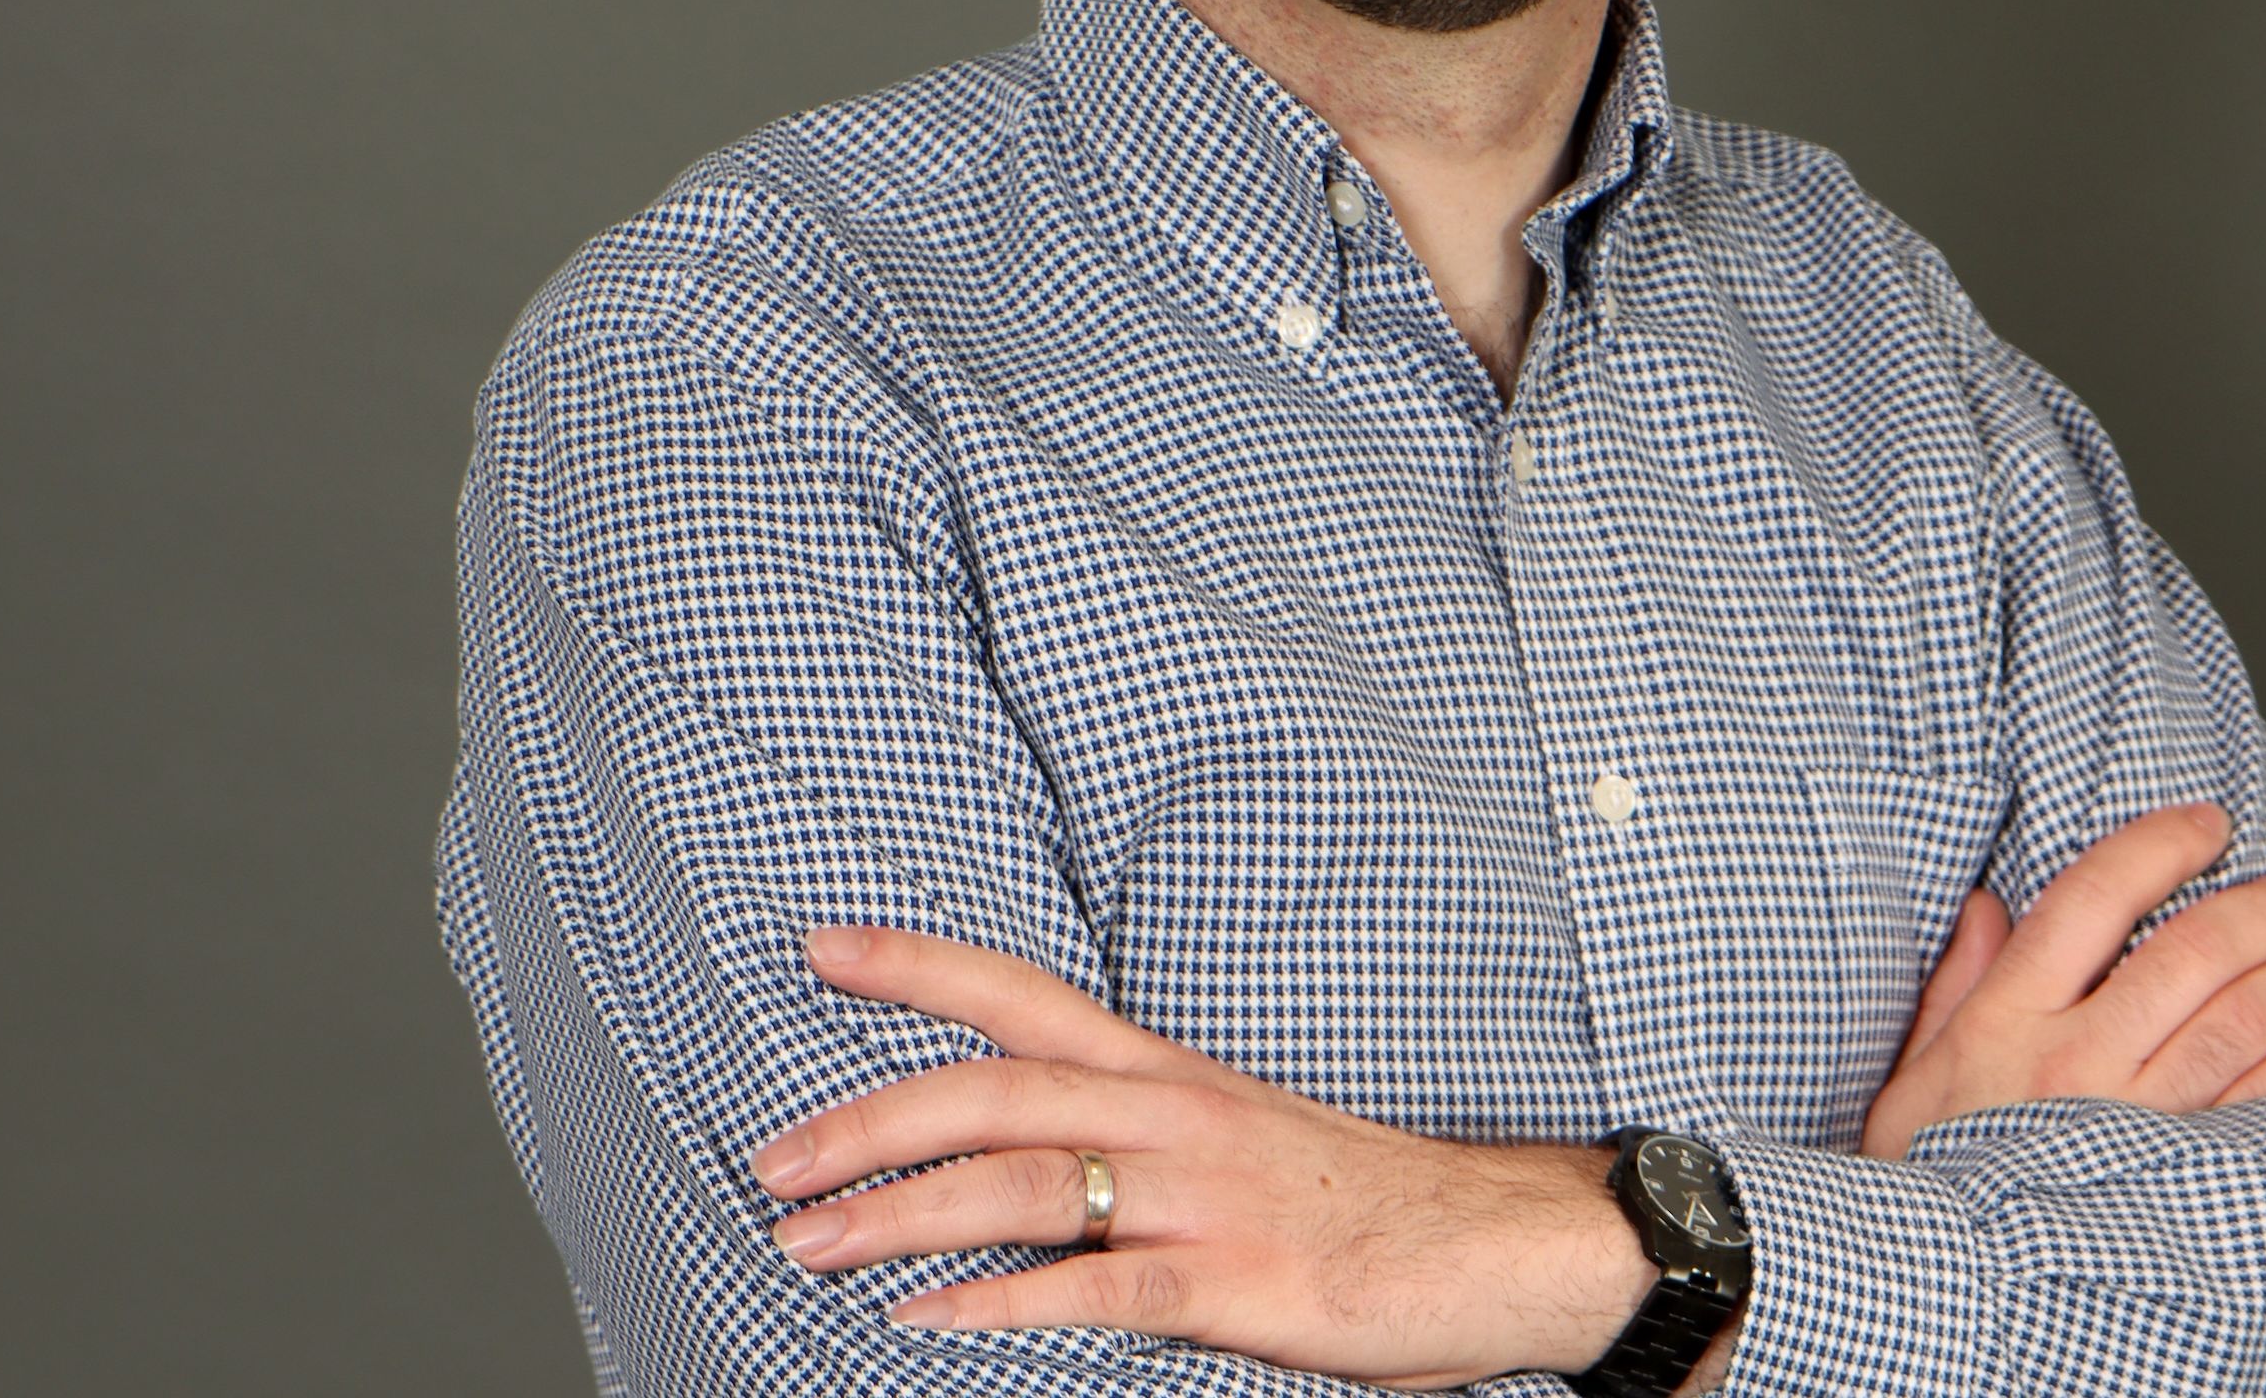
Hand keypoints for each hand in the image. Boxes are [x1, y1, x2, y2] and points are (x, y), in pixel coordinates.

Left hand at [751, 925, 1658, 1387]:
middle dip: (868, 1117)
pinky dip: (994, 1303)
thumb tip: (1029, 1185)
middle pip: (993, 1088)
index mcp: (1169, 1073)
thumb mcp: (1235, 1147)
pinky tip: (921, 1321)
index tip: (821, 944)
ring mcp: (1199, 1197)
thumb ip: (1136, 1151)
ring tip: (804, 1240)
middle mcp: (1173, 1114)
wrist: (1497, 1244)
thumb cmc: (1360, 1201)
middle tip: (768, 1156)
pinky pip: (1090, 1289)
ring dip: (898, 1212)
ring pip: (1021, 1180)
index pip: (1021, 996)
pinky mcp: (1228, 1283)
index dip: (918, 965)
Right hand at [1861, 801, 2265, 1160]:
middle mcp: (2078, 1061)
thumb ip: (1957, 981)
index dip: (2160, 846)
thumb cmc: (1928, 1176)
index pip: (2096, 898)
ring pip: (2245, 1025)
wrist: (1938, 1285)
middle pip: (2193, 955)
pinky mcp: (2181, 1184)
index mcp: (2010, 1015)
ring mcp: (2135, 1124)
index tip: (2211, 824)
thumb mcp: (1917, 1071)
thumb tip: (1988, 904)